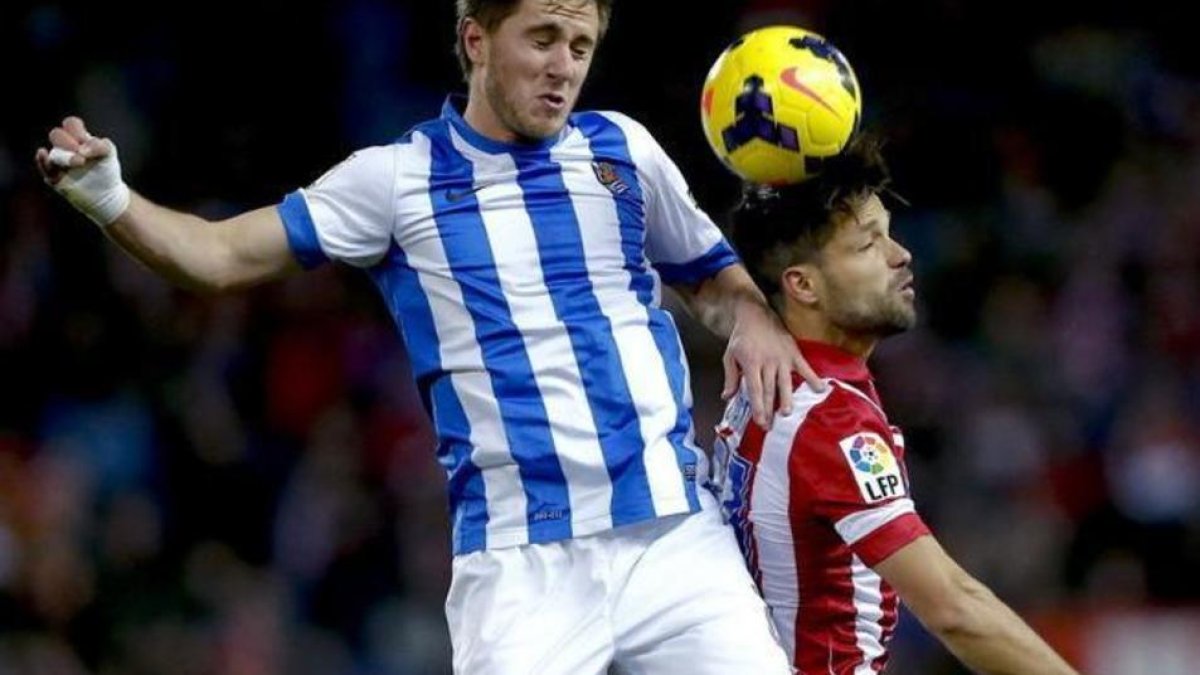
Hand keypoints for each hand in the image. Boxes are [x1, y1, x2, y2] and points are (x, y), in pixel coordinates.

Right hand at [35, 116, 129, 225]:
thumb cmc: (107, 171)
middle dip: (67, 141)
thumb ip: (99, 145)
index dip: (74, 127)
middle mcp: (67, 149)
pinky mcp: (56, 177)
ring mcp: (60, 163)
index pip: (70, 125)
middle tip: (82, 155)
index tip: (83, 138)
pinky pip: (45, 168)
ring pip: (54, 153)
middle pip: (57, 135)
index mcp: (79, 139)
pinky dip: (43, 161)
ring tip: (80, 162)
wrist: (107, 195)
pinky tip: (42, 154)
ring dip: (66, 157)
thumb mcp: (109, 154)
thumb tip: (81, 150)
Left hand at [721, 303, 821, 426]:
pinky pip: (804, 367)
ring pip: (785, 382)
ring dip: (787, 398)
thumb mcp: (730, 355)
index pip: (755, 390)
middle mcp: (767, 362)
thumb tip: (727, 397)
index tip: (760, 422)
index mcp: (751, 363)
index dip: (758, 407)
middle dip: (770, 410)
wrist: (756, 314)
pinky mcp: (793, 352)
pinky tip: (820, 389)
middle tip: (771, 426)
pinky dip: (812, 378)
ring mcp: (782, 358)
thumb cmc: (742, 337)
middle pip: (770, 390)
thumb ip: (730, 377)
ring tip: (788, 413)